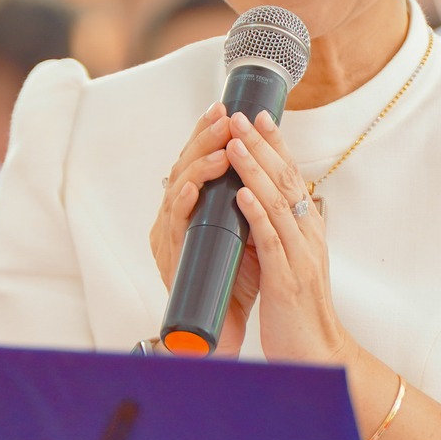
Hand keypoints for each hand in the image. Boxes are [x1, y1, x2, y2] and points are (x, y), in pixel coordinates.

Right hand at [149, 102, 260, 353]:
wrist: (227, 331)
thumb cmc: (238, 282)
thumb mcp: (250, 230)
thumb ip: (250, 199)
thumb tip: (270, 161)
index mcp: (195, 208)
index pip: (199, 160)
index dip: (209, 133)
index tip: (228, 108)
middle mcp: (177, 219)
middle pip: (184, 166)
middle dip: (204, 139)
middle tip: (224, 117)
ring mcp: (170, 238)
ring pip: (176, 190)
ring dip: (198, 166)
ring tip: (220, 149)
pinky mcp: (170, 261)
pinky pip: (173, 227)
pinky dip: (182, 203)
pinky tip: (192, 187)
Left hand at [223, 110, 356, 369]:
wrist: (318, 355)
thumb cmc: (297, 313)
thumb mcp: (290, 265)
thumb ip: (278, 235)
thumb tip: (256, 204)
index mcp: (308, 232)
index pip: (293, 178)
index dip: (277, 145)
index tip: (259, 117)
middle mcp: (307, 237)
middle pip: (286, 181)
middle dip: (263, 145)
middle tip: (241, 116)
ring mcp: (299, 257)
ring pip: (277, 203)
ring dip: (254, 170)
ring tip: (235, 143)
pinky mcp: (286, 279)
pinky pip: (269, 240)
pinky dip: (255, 213)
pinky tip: (241, 193)